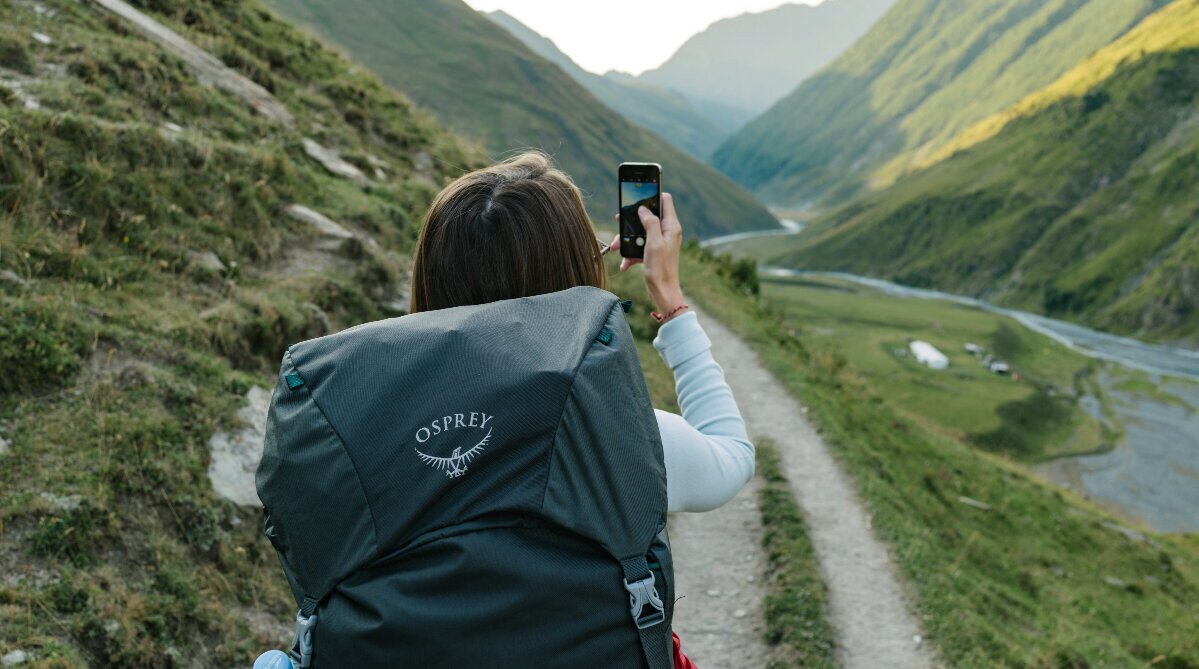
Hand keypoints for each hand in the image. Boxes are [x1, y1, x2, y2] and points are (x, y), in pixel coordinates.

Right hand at [610, 192, 684, 315]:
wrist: (663, 293)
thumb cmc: (661, 269)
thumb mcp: (654, 243)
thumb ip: (649, 222)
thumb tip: (643, 208)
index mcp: (671, 226)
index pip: (665, 200)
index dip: (652, 194)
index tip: (638, 193)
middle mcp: (667, 232)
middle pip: (647, 216)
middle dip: (631, 221)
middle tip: (618, 221)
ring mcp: (659, 242)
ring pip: (639, 232)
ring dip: (626, 239)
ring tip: (615, 247)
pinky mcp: (653, 252)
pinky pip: (638, 247)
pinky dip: (630, 253)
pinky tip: (624, 264)